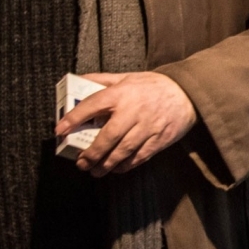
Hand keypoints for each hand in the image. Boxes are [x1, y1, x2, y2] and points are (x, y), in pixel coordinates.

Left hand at [55, 72, 196, 177]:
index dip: (74, 118)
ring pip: (123, 151)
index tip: (60, 130)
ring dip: (107, 164)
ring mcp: (148, 127)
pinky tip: (117, 168)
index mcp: (122, 93)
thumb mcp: (127, 77)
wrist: (187, 93)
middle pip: (108, 137)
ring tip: (95, 171)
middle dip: (92, 153)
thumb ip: (102, 80)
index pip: (92, 105)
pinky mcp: (159, 139)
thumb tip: (78, 81)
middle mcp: (134, 111)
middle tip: (81, 163)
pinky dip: (126, 165)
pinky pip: (140, 156)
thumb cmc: (154, 85)